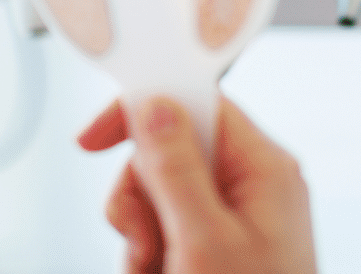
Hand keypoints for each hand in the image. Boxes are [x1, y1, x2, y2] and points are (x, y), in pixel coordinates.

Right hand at [77, 96, 316, 273]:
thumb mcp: (204, 242)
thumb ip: (176, 170)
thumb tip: (154, 108)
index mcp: (263, 168)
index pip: (198, 103)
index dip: (145, 109)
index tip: (97, 138)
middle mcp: (252, 185)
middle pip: (168, 152)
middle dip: (140, 197)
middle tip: (144, 240)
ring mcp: (236, 218)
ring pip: (158, 194)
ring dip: (141, 235)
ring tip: (157, 270)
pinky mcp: (219, 246)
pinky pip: (164, 229)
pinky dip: (151, 256)